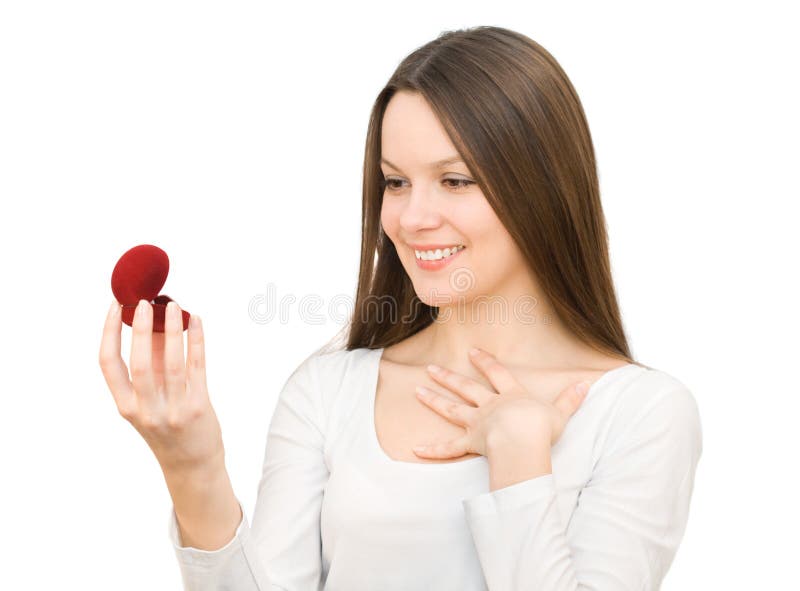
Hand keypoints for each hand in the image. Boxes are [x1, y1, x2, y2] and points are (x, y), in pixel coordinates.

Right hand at [98, 298, 224, 474]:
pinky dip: (196, 341)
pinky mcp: (198, 407)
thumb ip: (151, 365)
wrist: (192, 465)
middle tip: (143, 302)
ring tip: (174, 305)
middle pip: (139, 363)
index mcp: (125, 406)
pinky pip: (197, 367)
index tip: (115, 308)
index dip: (109, 333)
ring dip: (172, 330)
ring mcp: (173, 410)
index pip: (108, 364)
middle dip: (141, 329)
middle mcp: (145, 409)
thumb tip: (155, 321)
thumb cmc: (169, 426)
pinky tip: (197, 321)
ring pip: (171, 363)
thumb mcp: (150, 400)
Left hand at [412, 348, 590, 459]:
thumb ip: (571, 399)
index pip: (497, 373)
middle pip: (466, 388)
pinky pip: (449, 448)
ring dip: (433, 400)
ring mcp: (477, 423)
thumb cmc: (541, 427)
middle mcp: (490, 405)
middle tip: (431, 368)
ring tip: (416, 390)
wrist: (523, 439)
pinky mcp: (471, 443)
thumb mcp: (560, 412)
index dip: (485, 362)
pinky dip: (433, 449)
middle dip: (448, 377)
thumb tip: (587, 384)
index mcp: (511, 395)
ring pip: (451, 409)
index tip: (473, 351)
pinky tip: (417, 449)